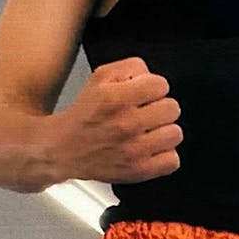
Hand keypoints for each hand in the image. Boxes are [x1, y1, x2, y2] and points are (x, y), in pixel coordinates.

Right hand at [50, 57, 182, 183]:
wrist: (63, 149)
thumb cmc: (84, 114)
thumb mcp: (101, 77)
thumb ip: (130, 67)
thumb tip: (151, 74)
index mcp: (117, 99)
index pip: (161, 85)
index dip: (153, 87)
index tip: (145, 94)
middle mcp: (126, 125)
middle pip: (172, 108)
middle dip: (160, 108)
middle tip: (146, 113)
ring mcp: (134, 151)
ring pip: (175, 134)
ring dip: (164, 131)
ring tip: (149, 131)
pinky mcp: (138, 171)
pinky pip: (172, 161)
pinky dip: (165, 155)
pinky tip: (151, 148)